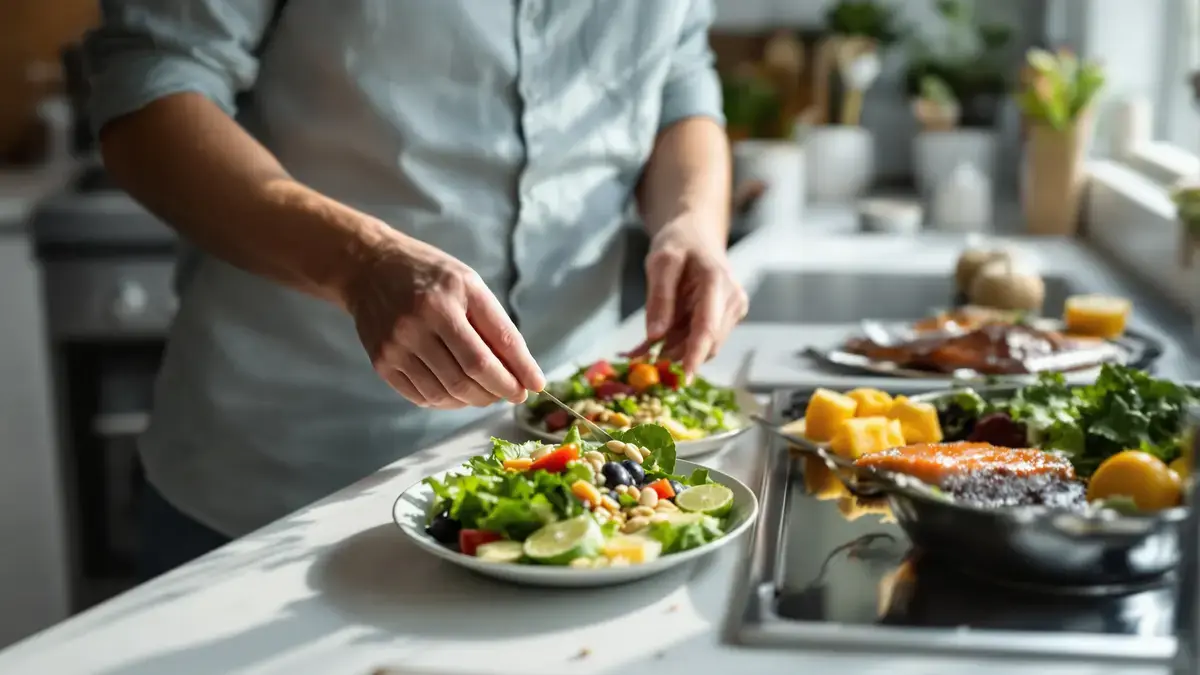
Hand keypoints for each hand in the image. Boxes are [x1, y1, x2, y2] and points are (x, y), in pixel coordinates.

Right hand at [343, 233, 544, 408]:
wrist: (368, 268)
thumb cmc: (430, 275)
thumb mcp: (470, 285)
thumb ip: (497, 327)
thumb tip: (525, 373)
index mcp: (446, 299)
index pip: (488, 353)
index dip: (515, 376)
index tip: (533, 387)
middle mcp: (418, 323)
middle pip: (468, 378)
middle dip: (498, 392)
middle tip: (511, 391)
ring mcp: (396, 346)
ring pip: (446, 394)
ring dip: (474, 400)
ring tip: (486, 391)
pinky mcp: (382, 363)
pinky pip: (422, 397)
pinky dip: (448, 401)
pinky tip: (458, 390)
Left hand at [634, 220, 746, 374]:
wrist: (697, 234)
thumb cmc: (679, 243)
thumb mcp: (660, 262)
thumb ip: (659, 298)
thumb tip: (655, 336)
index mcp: (716, 282)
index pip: (707, 328)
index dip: (694, 356)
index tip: (682, 379)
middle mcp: (732, 299)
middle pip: (707, 342)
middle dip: (676, 356)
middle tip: (643, 361)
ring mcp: (733, 310)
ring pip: (704, 345)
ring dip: (675, 351)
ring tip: (643, 350)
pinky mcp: (727, 318)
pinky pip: (701, 339)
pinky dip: (678, 345)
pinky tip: (655, 344)